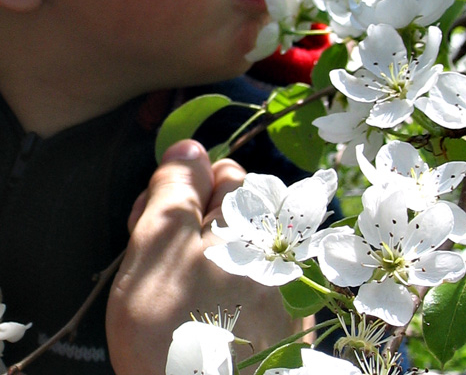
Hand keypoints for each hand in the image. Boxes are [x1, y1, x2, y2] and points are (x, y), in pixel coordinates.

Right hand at [106, 140, 298, 374]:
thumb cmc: (180, 335)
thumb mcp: (157, 250)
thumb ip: (174, 191)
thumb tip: (188, 146)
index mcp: (248, 215)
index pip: (220, 172)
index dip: (182, 196)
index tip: (156, 231)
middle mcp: (279, 238)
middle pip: (236, 208)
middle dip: (197, 226)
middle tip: (166, 270)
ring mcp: (290, 276)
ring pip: (244, 245)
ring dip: (213, 260)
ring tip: (184, 300)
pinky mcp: (293, 311)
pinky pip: (259, 281)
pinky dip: (234, 291)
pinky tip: (210, 319)